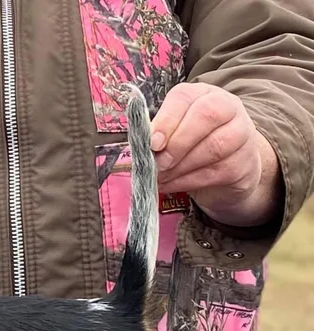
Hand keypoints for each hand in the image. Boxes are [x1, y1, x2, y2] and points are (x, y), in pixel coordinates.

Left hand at [150, 82, 281, 227]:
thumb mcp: (174, 133)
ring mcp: (241, 134)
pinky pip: (215, 172)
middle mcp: (227, 108)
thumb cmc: (193, 145)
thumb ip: (158, 136)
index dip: (167, 120)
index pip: (185, 97)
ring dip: (180, 167)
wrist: (229, 167)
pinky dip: (187, 181)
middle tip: (158, 163)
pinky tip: (171, 184)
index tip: (152, 143)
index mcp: (203, 94)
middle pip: (206, 116)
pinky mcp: (244, 162)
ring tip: (161, 177)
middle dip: (177, 143)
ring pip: (213, 147)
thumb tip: (137, 151)